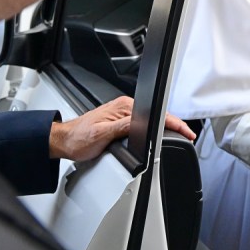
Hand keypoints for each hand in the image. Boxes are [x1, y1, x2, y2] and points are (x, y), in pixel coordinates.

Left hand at [49, 96, 195, 160]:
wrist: (63, 141)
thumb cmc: (78, 139)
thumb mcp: (102, 135)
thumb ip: (125, 127)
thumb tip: (145, 124)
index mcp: (124, 108)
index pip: (156, 114)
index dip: (175, 124)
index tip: (186, 132)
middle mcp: (125, 107)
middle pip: (157, 115)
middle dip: (174, 125)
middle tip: (186, 136)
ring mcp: (123, 113)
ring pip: (151, 119)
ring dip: (164, 127)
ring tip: (177, 135)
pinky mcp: (120, 120)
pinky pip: (142, 123)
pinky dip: (153, 128)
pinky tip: (157, 134)